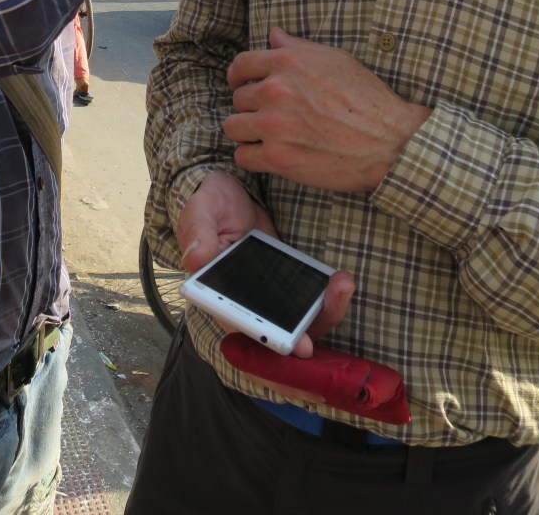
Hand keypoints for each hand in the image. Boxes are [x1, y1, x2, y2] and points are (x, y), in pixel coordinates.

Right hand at [175, 171, 353, 361]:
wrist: (227, 192)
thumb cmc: (209, 201)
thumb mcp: (201, 209)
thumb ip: (198, 232)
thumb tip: (196, 259)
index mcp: (215, 290)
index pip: (239, 324)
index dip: (267, 338)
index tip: (296, 345)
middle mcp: (241, 300)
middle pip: (275, 332)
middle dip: (308, 329)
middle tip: (333, 304)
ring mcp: (265, 294)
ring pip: (295, 321)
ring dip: (323, 312)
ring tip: (342, 284)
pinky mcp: (283, 281)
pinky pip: (305, 300)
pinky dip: (326, 297)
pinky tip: (341, 280)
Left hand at [224, 27, 430, 191]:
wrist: (390, 142)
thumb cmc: (367, 98)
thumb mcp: (335, 59)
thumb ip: (298, 47)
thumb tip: (273, 35)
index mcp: (287, 62)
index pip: (241, 65)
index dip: (238, 76)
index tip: (240, 84)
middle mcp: (275, 91)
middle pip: (238, 98)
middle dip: (250, 106)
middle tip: (269, 114)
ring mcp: (274, 126)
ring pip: (233, 127)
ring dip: (246, 131)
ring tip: (264, 135)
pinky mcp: (278, 159)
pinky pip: (243, 156)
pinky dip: (251, 156)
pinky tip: (267, 154)